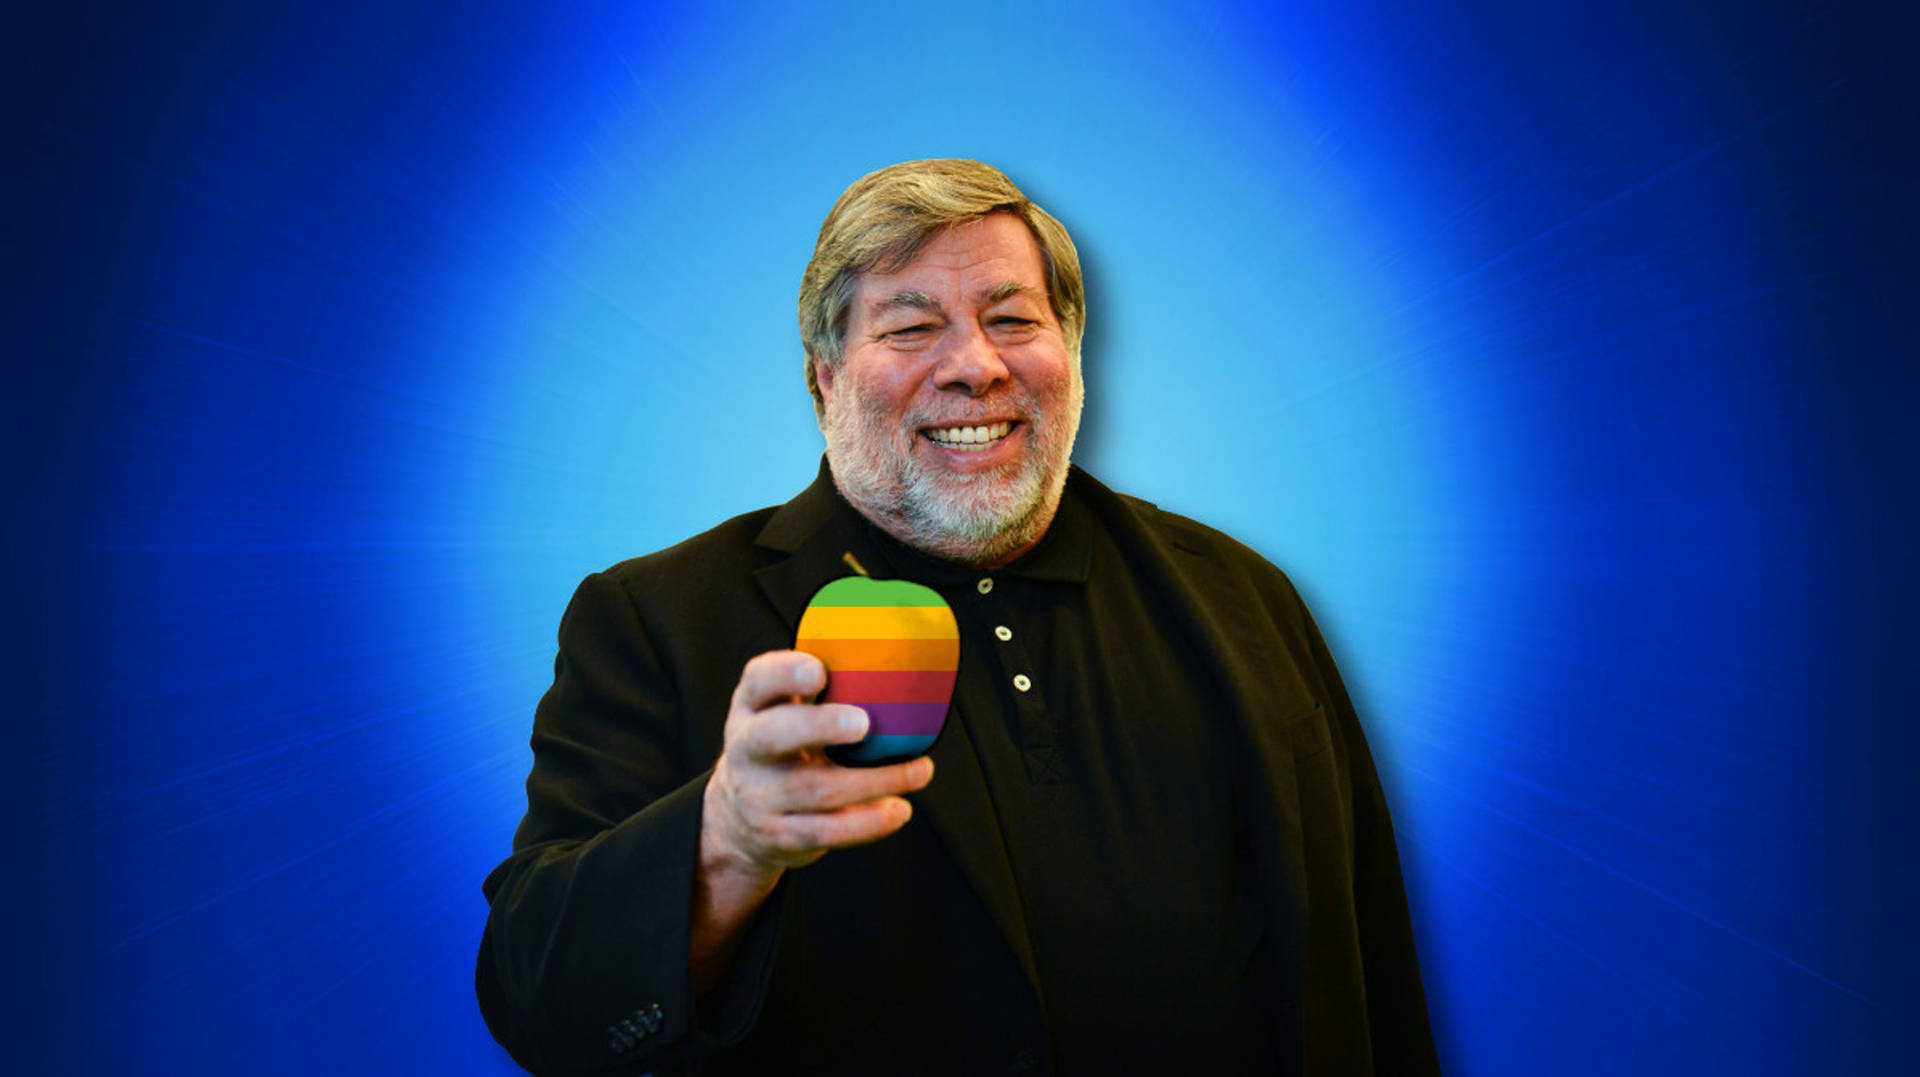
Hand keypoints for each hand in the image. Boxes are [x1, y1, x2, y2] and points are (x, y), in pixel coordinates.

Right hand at [700, 650, 934, 889]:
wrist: (740, 819)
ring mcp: (759, 796)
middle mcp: (746, 750)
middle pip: (773, 735)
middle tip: (864, 723)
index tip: (820, 671)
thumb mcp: (784, 711)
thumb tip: (900, 671)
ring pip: (816, 789)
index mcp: (751, 708)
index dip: (786, 673)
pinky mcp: (780, 835)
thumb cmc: (784, 749)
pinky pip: (827, 832)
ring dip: (875, 781)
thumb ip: (824, 690)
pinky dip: (868, 822)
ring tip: (921, 770)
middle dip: (819, 727)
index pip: (759, 681)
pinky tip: (899, 808)